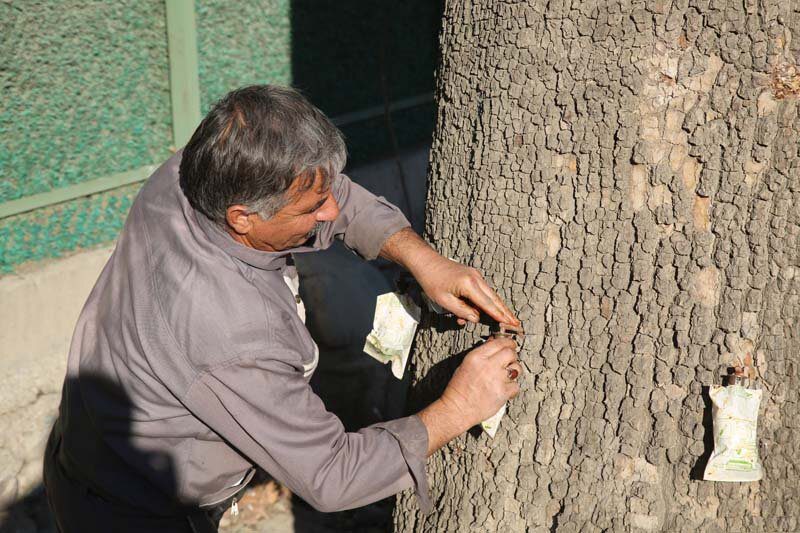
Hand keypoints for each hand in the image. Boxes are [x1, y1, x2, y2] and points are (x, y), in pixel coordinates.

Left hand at [416, 255, 519, 326]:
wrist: (426, 261)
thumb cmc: (431, 281)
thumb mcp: (444, 300)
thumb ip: (461, 311)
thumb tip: (476, 319)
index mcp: (469, 284)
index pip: (488, 304)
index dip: (499, 316)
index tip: (510, 324)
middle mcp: (476, 278)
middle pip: (495, 299)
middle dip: (505, 312)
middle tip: (516, 323)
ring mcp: (475, 275)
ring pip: (490, 295)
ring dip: (496, 308)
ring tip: (507, 319)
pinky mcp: (472, 275)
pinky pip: (483, 291)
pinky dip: (486, 302)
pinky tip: (487, 312)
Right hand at [417, 337, 521, 454]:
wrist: (457, 409)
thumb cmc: (459, 389)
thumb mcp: (465, 365)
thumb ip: (482, 355)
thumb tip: (494, 345)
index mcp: (476, 357)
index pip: (499, 343)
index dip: (508, 343)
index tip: (511, 344)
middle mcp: (488, 365)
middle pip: (510, 353)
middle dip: (512, 356)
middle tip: (510, 360)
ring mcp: (497, 379)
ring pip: (516, 369)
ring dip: (513, 371)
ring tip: (505, 377)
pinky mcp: (503, 393)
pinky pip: (516, 386)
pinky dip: (511, 388)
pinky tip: (503, 390)